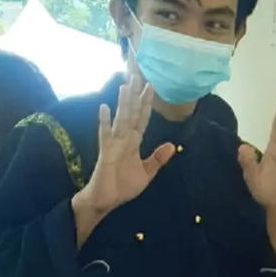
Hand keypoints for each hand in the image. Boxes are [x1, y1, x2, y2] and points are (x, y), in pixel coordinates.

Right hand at [78, 75, 174, 216]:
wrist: (106, 200)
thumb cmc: (122, 186)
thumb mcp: (147, 173)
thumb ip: (157, 159)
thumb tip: (171, 145)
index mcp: (133, 143)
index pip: (141, 119)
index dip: (146, 104)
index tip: (151, 87)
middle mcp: (123, 140)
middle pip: (131, 113)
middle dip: (135, 96)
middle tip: (137, 75)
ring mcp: (114, 145)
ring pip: (120, 120)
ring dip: (123, 103)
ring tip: (125, 86)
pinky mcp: (106, 153)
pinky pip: (105, 136)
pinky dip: (104, 122)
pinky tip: (104, 108)